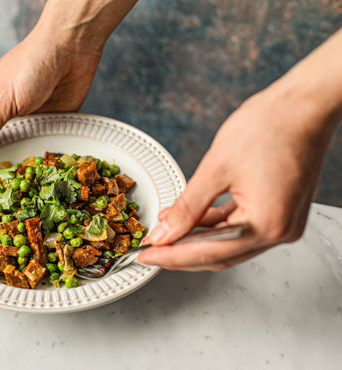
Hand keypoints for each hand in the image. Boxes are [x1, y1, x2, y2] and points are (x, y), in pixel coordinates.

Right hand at [0, 0, 137, 160]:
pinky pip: (43, 145)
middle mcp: (4, 114)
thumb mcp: (3, 99)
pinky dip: (42, 155)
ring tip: (17, 187)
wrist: (72, 50)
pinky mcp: (50, 124)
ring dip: (19, 162)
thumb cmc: (32, 65)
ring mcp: (28, 120)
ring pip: (18, 148)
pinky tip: (42, 171)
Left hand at [139, 80, 338, 270]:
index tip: (146, 256)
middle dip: (181, 251)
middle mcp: (279, 231)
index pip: (208, 253)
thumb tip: (164, 234)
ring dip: (196, 236)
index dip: (172, 257)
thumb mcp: (216, 169)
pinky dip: (213, 223)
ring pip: (228, 242)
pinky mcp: (279, 210)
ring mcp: (282, 222)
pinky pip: (239, 226)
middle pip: (219, 254)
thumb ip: (187, 208)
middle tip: (151, 248)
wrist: (303, 104)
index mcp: (266, 225)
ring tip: (165, 227)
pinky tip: (190, 215)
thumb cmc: (268, 127)